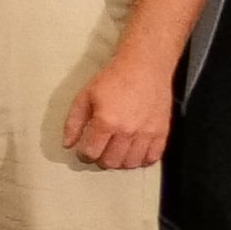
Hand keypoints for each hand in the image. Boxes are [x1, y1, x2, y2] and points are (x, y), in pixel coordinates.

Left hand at [67, 53, 176, 171]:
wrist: (145, 66)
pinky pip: (152, 158)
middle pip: (111, 162)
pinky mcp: (162, 132)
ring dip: (120, 162)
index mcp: (106, 122)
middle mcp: (127, 131)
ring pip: (131, 163)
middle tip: (100, 151)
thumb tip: (68, 144)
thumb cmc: (114, 78)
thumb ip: (74, 122)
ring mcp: (147, 133)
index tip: (84, 151)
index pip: (91, 153)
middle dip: (101, 160)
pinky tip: (134, 152)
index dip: (84, 155)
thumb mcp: (85, 95)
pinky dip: (142, 160)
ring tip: (116, 152)